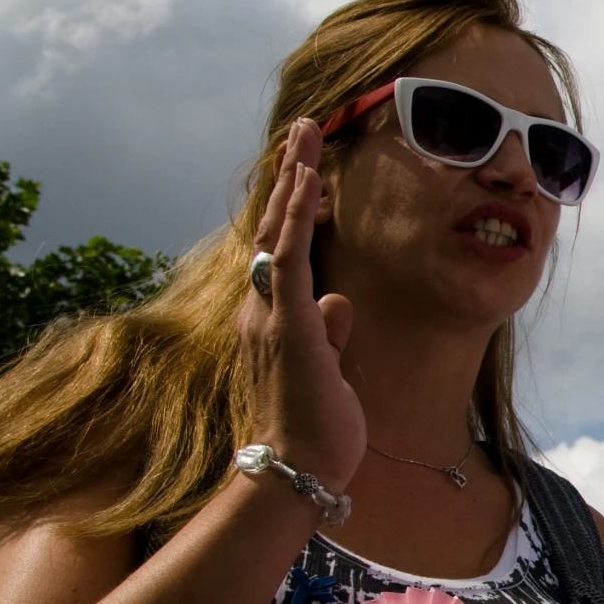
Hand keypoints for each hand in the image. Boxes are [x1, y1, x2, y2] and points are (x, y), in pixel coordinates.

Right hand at [237, 119, 364, 487]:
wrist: (297, 471)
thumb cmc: (313, 430)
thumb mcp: (328, 372)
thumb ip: (330, 334)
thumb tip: (340, 301)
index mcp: (273, 322)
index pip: (281, 253)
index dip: (293, 209)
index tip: (306, 170)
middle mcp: (263, 311)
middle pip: (274, 230)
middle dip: (290, 178)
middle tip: (302, 132)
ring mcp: (272, 316)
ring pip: (279, 232)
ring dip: (294, 180)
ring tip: (306, 135)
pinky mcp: (289, 325)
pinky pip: (290, 258)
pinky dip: (297, 215)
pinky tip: (308, 180)